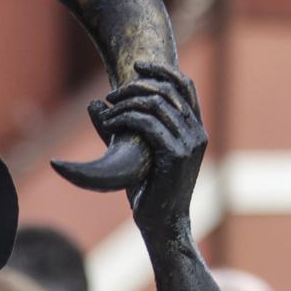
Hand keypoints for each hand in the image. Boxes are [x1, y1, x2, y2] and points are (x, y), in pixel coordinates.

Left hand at [89, 62, 205, 243]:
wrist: (162, 224)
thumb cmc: (148, 191)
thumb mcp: (134, 152)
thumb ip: (119, 126)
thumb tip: (94, 103)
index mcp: (194, 129)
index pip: (185, 86)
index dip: (162, 70)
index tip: (137, 66)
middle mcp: (197, 132)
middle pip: (167, 90)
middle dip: (136, 87)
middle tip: (111, 95)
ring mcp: (190, 143)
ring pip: (156, 105)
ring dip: (126, 104)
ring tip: (107, 113)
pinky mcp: (176, 155)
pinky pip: (149, 124)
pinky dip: (126, 119)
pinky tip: (110, 124)